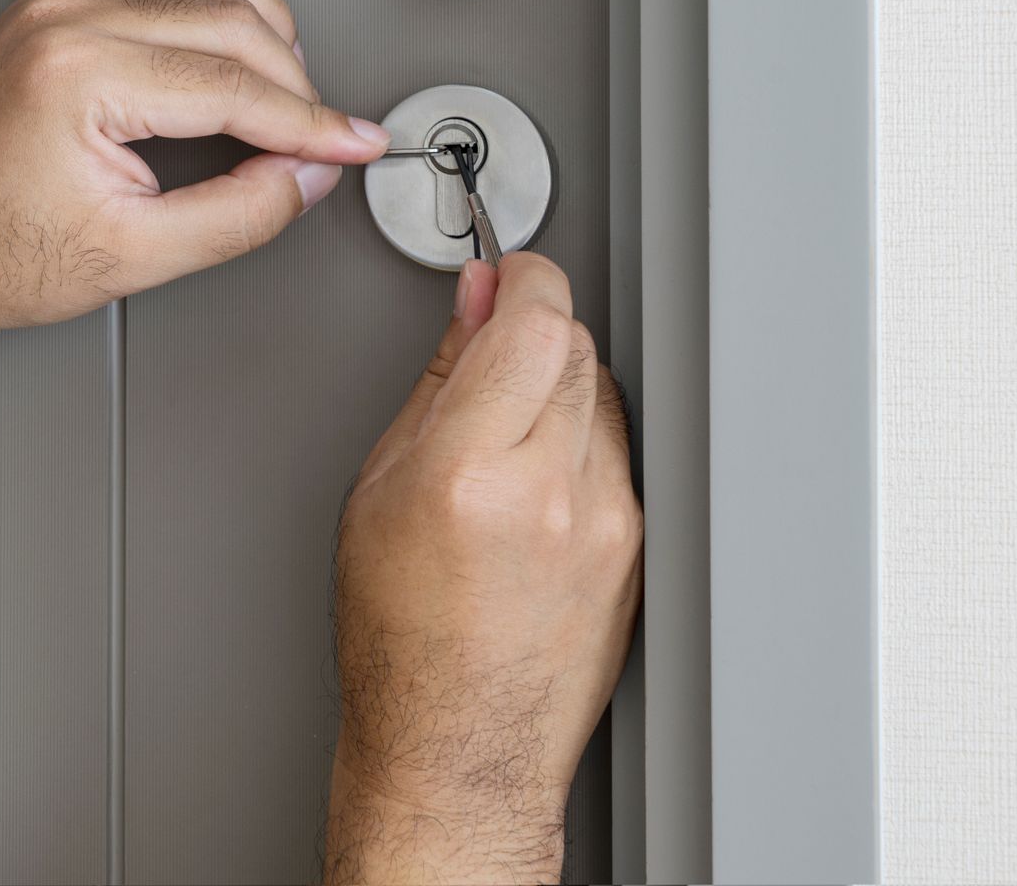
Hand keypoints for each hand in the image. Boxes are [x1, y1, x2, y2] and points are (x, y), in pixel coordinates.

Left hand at [0, 0, 389, 349]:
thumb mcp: (133, 259)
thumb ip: (238, 215)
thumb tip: (303, 176)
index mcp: (83, 78)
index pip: (237, 86)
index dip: (312, 124)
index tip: (351, 144)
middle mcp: (65, 22)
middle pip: (228, 19)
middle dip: (293, 80)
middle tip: (317, 134)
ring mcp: (50, 5)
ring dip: (252, 12)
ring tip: (281, 72)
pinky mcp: (39, 6)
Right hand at [325, 254, 641, 884]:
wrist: (458, 743)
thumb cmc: (400, 637)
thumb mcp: (380, 490)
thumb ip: (439, 382)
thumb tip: (473, 304)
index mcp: (471, 473)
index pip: (535, 321)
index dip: (525, 278)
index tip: (508, 273)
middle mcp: (551, 494)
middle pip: (576, 346)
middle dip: (535, 331)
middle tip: (493, 352)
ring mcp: (606, 522)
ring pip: (604, 393)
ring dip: (560, 386)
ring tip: (505, 438)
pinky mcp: (636, 547)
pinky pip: (619, 452)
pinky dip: (582, 443)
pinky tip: (535, 486)